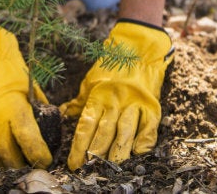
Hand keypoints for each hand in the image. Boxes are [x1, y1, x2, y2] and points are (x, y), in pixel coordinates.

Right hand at [0, 23, 51, 168]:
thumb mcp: (31, 87)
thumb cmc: (12, 68)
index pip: (28, 140)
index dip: (38, 154)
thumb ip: (37, 107)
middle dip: (20, 162)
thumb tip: (46, 122)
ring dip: (3, 161)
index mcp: (13, 107)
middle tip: (30, 162)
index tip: (46, 159)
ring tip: (15, 161)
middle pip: (7, 152)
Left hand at [60, 19, 173, 169]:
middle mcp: (116, 100)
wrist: (140, 47)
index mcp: (99, 95)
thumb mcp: (92, 81)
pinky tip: (137, 153)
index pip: (86, 126)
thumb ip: (80, 101)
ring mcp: (135, 103)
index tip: (74, 164)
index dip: (79, 147)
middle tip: (90, 168)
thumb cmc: (113, 65)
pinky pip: (148, 128)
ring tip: (110, 166)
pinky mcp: (152, 105)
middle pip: (104, 131)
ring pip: (125, 131)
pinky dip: (144, 142)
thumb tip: (64, 113)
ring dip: (117, 151)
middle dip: (96, 153)